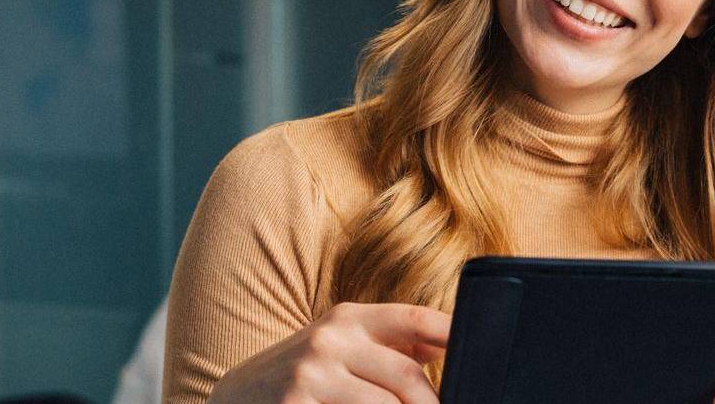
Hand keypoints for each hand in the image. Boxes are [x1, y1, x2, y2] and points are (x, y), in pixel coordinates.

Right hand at [209, 302, 450, 403]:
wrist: (235, 397)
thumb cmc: (305, 371)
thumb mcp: (343, 345)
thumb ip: (394, 343)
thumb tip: (450, 343)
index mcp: (349, 318)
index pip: (415, 319)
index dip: (452, 335)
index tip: (478, 354)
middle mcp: (330, 341)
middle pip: (407, 378)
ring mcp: (310, 376)